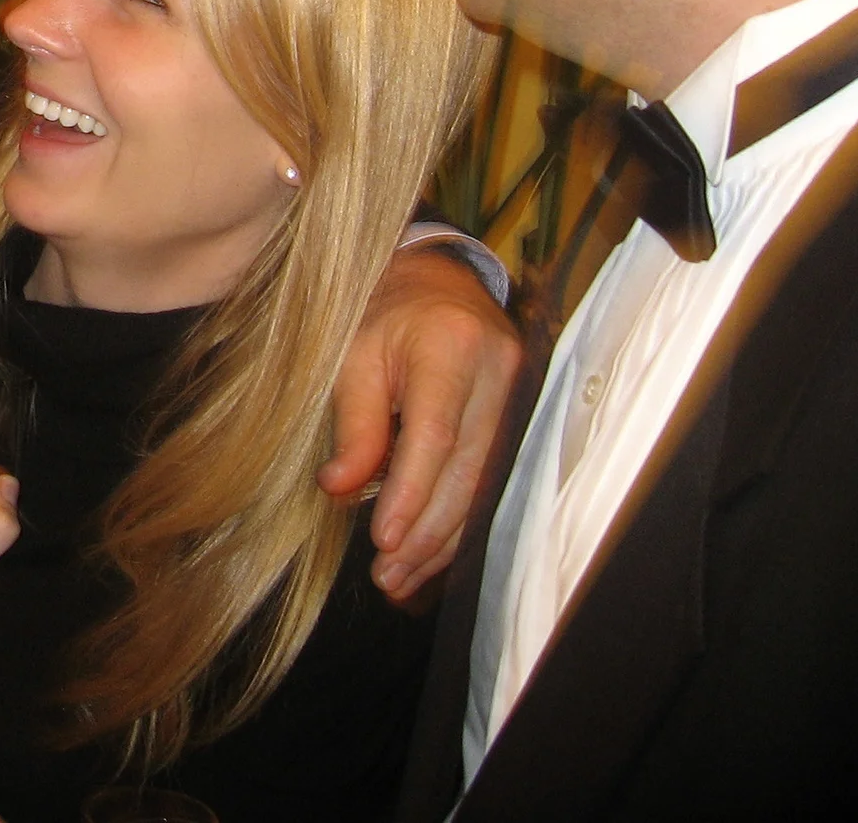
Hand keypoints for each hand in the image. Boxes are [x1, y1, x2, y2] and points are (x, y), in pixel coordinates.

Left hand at [317, 245, 519, 602]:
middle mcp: (499, 372)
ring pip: (484, 485)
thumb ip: (353, 424)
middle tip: (389, 575)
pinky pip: (489, 478)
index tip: (384, 541)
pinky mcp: (519, 416)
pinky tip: (430, 552)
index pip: (436, 435)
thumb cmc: (383, 312)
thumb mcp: (352, 355)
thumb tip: (338, 490)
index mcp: (452, 345)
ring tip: (402, 578)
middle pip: (467, 471)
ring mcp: (518, 395)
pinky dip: (458, 518)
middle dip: (427, 532)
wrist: (434, 278)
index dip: (412, 493)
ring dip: (444, 538)